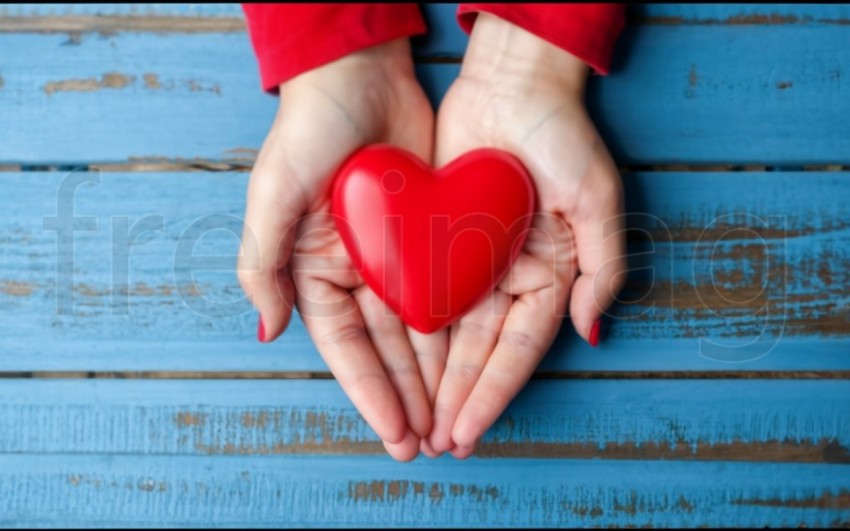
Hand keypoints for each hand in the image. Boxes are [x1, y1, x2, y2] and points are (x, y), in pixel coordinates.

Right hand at [237, 38, 448, 460]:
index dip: (370, 393)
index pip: (346, 348)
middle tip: (428, 443)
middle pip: (386, 349)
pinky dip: (455, 329)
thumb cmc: (309, 130)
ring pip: (418, 330)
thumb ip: (264, 263)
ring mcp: (392, 257)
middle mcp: (353, 272)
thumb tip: (268, 330)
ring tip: (451, 419)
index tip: (395, 432)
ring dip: (432, 376)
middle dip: (406, 397)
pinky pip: (444, 292)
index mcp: (313, 271)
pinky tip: (469, 363)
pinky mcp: (426, 235)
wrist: (360, 75)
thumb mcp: (273, 195)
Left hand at [424, 14, 626, 457]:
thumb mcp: (597, 199)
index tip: (468, 432)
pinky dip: (412, 334)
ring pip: (449, 334)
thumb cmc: (561, 134)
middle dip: (457, 400)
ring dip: (433, 380)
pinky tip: (398, 367)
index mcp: (551, 274)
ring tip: (414, 422)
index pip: (518, 350)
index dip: (493, 395)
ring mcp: (473, 260)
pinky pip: (424, 294)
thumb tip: (591, 331)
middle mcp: (510, 276)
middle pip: (479, 353)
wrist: (511, 81)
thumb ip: (603, 268)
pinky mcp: (439, 238)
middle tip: (433, 445)